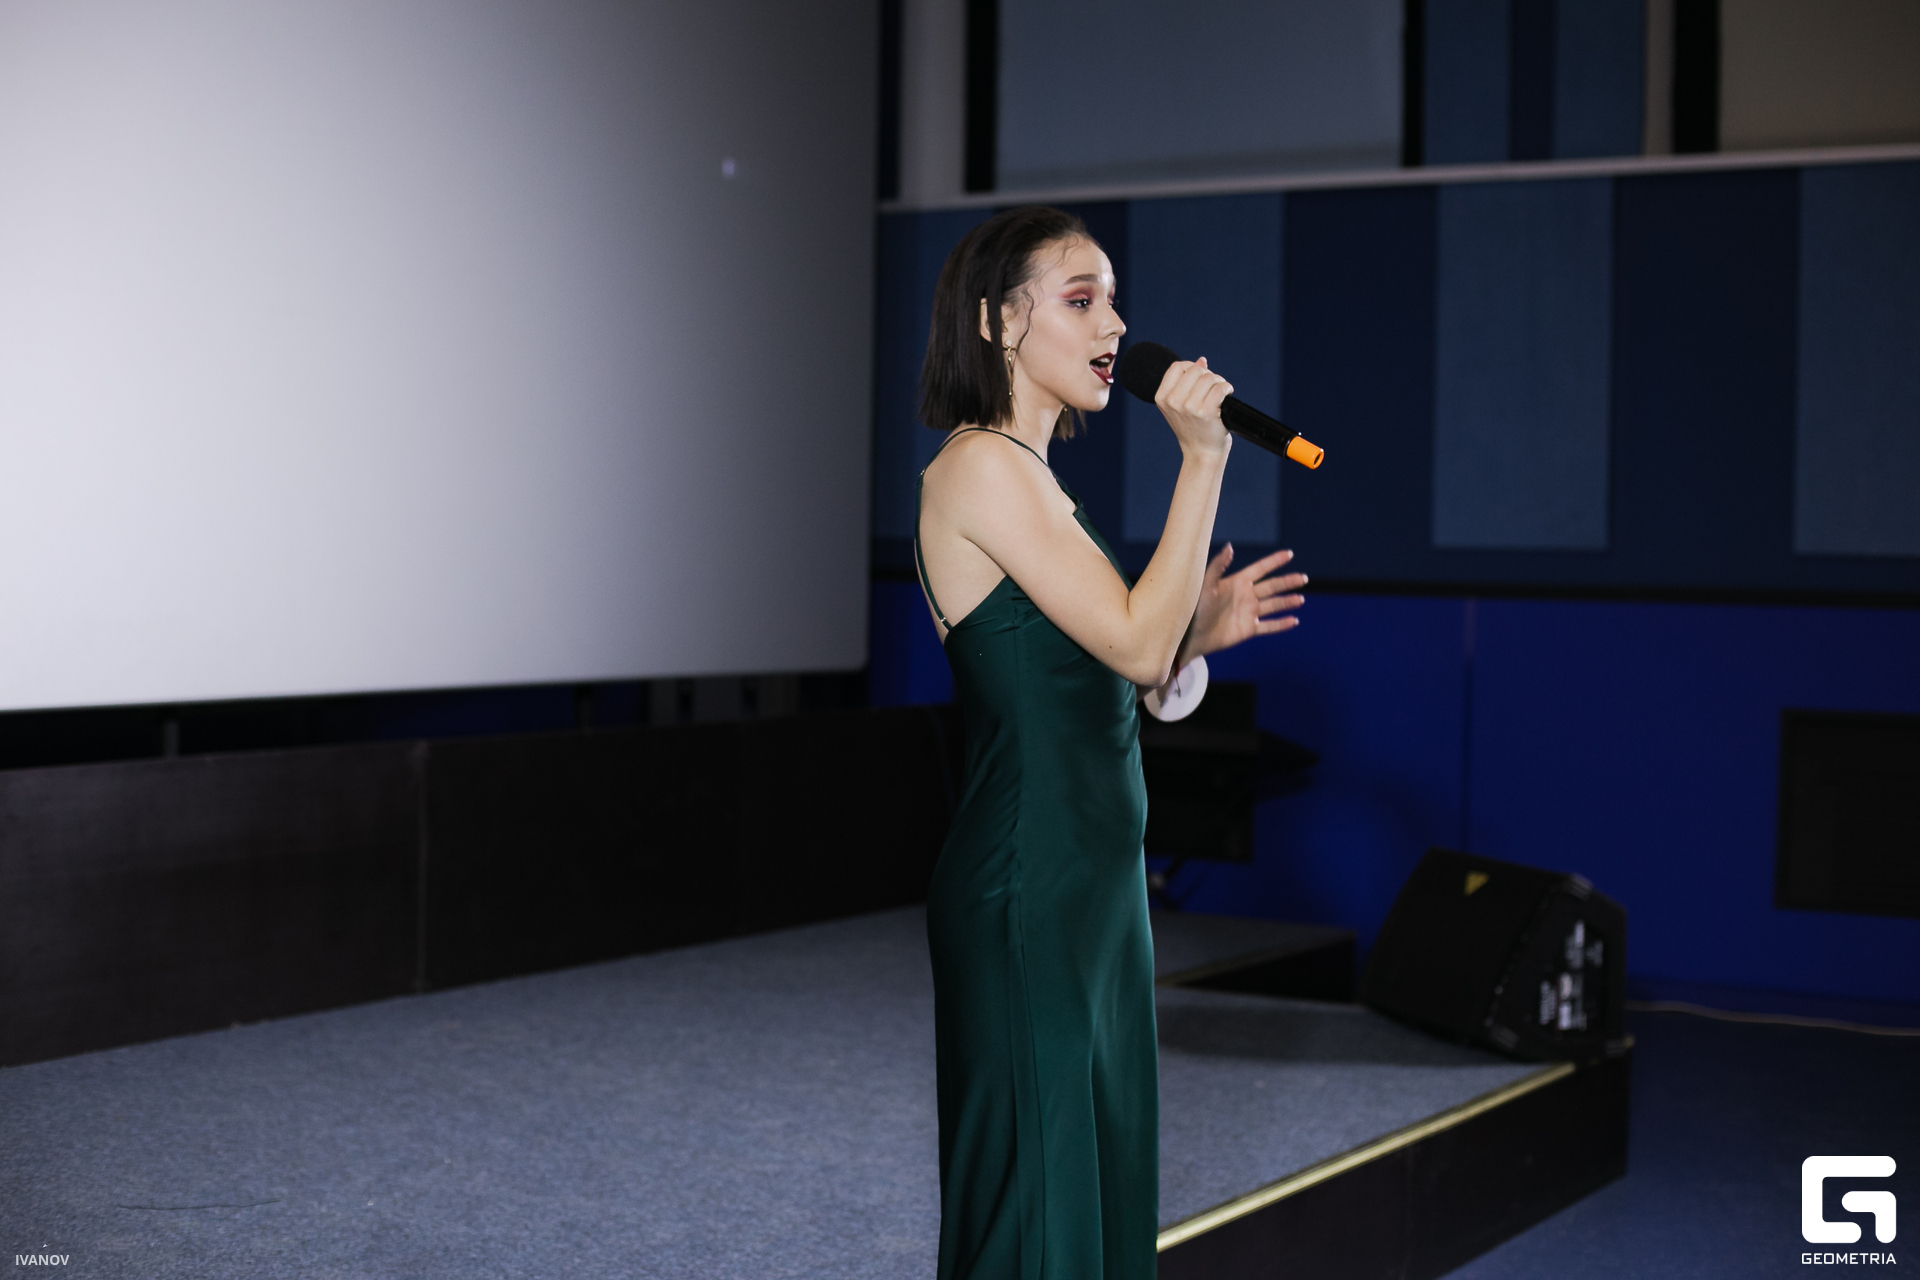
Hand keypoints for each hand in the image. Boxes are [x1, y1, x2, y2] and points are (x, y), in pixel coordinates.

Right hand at [1155, 356, 1231, 458]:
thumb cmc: (1194, 428)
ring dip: (1219, 383)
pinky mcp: (1206, 412)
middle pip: (1195, 370)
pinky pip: (1220, 387)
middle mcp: (1173, 401)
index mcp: (1162, 397)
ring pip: (1209, 377)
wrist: (1201, 453)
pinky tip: (1226, 397)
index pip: (1177, 367)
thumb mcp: (1182, 404)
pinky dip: (1227, 389)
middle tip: (1212, 388)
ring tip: (1219, 395)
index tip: (1199, 378)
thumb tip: (1202, 360)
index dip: (1191, 367)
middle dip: (1208, 376)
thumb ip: (1188, 381)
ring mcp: (1189, 407)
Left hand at [1183, 545, 1304, 659]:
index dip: (1274, 561)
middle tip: (1303, 578)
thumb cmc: (1193, 607)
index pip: (1260, 569)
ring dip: (1287, 602)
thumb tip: (1230, 546)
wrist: (1189, 635)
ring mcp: (1248, 613)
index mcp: (1236, 582)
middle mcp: (1245, 596)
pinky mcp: (1248, 629)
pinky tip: (1294, 620)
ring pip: (1273, 605)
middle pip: (1272, 586)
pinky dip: (1281, 624)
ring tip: (1301, 599)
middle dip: (1288, 582)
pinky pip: (1268, 626)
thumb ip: (1218, 566)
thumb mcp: (1205, 584)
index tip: (1289, 554)